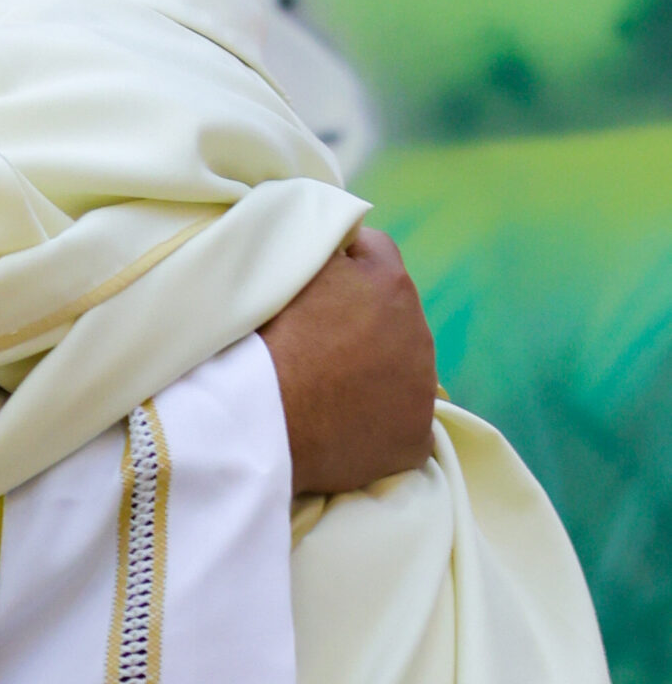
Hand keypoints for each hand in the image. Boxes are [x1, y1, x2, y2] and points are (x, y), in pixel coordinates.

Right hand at [262, 228, 437, 495]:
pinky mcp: (415, 439)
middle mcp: (418, 331)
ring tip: (330, 391)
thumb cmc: (266, 339)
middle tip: (318, 344)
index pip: (375, 252)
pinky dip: (380, 426)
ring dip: (376, 373)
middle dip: (364, 324)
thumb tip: (332, 244)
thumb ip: (319, 249)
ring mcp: (422, 389)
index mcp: (389, 283)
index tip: (317, 283)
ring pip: (402, 370)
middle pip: (393, 316)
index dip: (345, 263)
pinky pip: (404, 426)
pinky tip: (349, 430)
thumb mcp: (289, 268)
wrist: (261, 420)